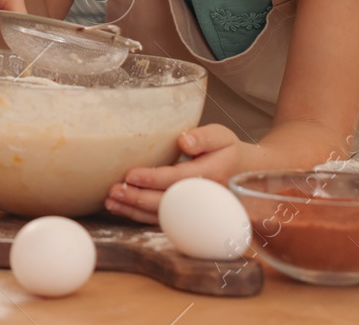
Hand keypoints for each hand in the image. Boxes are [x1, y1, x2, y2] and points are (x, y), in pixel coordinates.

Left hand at [103, 124, 251, 224]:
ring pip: (162, 217)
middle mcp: (202, 199)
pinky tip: (123, 208)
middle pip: (166, 203)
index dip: (153, 179)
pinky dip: (140, 216)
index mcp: (211, 176)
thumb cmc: (230, 152)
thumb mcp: (223, 136)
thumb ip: (204, 137)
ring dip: (134, 211)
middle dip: (137, 199)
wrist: (248, 176)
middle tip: (112, 191)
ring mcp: (195, 213)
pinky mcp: (188, 218)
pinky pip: (163, 221)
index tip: (130, 175)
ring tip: (110, 202)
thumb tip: (184, 140)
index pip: (177, 180)